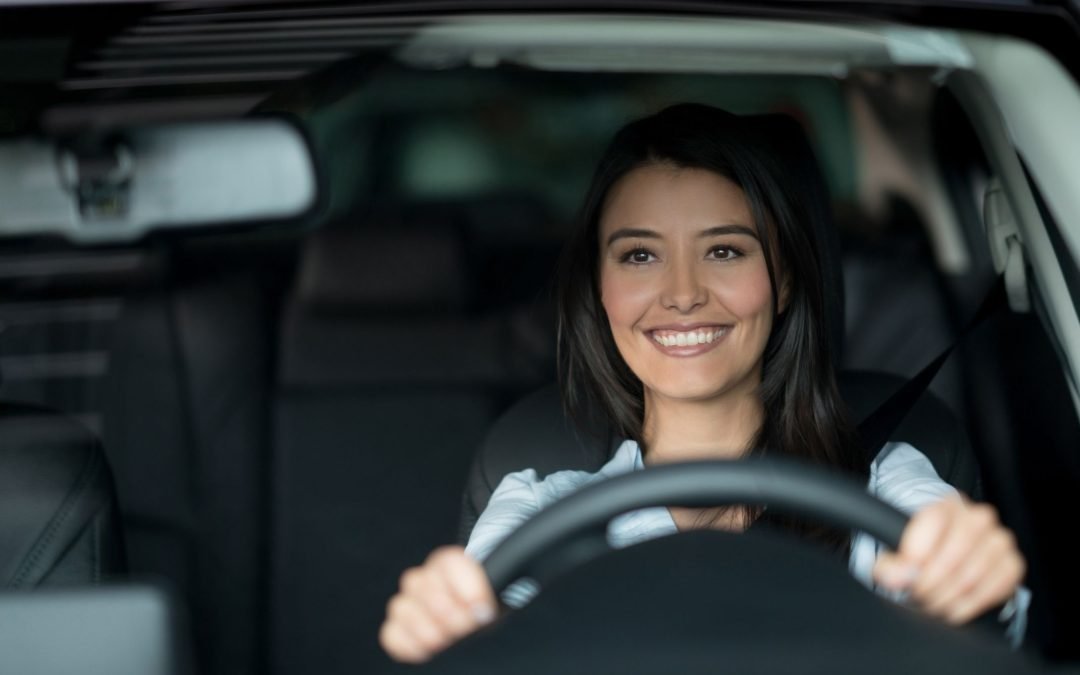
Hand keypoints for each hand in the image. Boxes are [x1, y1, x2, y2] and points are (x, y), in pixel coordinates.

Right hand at [379, 546, 497, 662]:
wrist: (472, 619)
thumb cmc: (480, 607)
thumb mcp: (490, 599)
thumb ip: (483, 600)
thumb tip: (478, 611)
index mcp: (449, 564)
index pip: (449, 562)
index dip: (466, 587)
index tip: (481, 607)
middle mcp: (424, 578)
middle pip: (419, 583)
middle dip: (446, 611)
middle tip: (465, 626)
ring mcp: (407, 602)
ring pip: (401, 606)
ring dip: (425, 627)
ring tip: (445, 640)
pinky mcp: (397, 628)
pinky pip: (391, 634)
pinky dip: (408, 644)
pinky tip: (427, 650)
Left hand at [873, 496, 1025, 624]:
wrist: (950, 553)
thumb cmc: (926, 550)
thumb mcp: (900, 551)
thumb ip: (891, 564)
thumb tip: (896, 577)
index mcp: (947, 505)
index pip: (933, 522)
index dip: (915, 554)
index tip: (905, 575)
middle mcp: (978, 518)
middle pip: (953, 553)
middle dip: (931, 582)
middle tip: (918, 594)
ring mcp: (1000, 540)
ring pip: (972, 575)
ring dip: (948, 597)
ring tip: (932, 603)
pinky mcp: (1013, 564)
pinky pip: (994, 589)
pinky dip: (970, 604)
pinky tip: (954, 608)